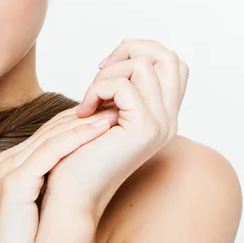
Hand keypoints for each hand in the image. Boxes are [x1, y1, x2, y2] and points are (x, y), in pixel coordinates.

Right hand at [0, 104, 119, 242]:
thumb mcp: (40, 208)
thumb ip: (52, 186)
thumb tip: (84, 177)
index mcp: (13, 163)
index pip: (49, 132)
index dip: (79, 121)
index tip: (109, 114)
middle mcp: (8, 160)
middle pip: (51, 127)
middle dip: (85, 115)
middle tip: (116, 105)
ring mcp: (9, 168)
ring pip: (52, 134)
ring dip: (86, 121)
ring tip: (115, 112)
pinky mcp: (15, 181)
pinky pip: (51, 151)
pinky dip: (77, 138)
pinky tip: (101, 131)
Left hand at [41, 38, 189, 224]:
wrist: (71, 192)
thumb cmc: (79, 152)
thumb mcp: (105, 112)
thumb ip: (121, 89)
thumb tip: (121, 53)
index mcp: (162, 114)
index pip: (171, 64)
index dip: (140, 51)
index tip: (106, 68)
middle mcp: (169, 119)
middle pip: (168, 56)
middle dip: (129, 50)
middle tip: (100, 71)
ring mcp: (161, 124)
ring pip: (142, 65)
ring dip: (106, 75)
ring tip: (89, 101)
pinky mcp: (144, 128)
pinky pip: (122, 85)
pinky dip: (96, 90)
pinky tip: (84, 112)